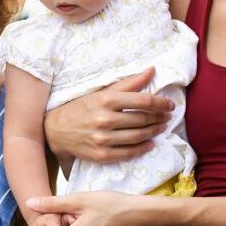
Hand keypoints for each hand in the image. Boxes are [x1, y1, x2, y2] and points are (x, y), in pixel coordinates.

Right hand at [43, 68, 173, 163]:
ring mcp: (102, 139)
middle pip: (142, 119)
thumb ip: (128, 83)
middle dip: (159, 117)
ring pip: (138, 136)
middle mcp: (105, 119)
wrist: (55, 130)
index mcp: (106, 100)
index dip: (160, 103)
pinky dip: (143, 148)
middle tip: (167, 116)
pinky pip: (129, 153)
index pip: (143, 100)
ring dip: (154, 132)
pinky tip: (150, 143)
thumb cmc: (81, 107)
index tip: (170, 105)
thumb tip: (152, 70)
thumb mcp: (102, 92)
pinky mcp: (101, 155)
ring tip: (161, 128)